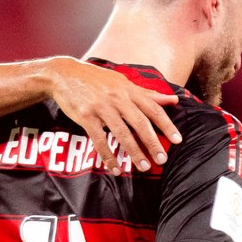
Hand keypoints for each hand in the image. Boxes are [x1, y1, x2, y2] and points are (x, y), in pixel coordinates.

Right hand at [46, 57, 180, 173]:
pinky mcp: (86, 116)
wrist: (64, 74)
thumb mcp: (122, 82)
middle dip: (152, 142)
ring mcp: (101, 108)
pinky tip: (115, 167)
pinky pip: (99, 140)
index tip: (177, 140)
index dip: (166, 125)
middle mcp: (117, 98)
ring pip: (121, 133)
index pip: (153, 108)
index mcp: (129, 90)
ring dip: (134, 152)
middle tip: (162, 159)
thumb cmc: (96, 80)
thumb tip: (173, 99)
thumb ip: (147, 93)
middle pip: (140, 123)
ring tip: (143, 166)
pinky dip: (108, 155)